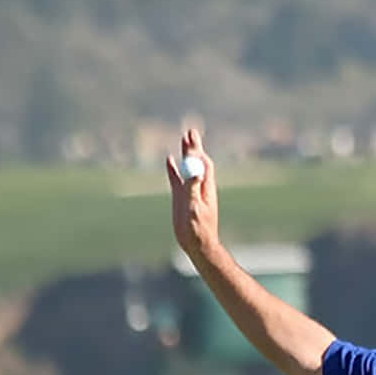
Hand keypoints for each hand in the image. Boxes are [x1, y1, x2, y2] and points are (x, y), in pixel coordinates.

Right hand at [167, 127, 218, 262]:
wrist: (196, 244)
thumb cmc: (198, 229)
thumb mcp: (195, 208)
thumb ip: (194, 189)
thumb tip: (196, 172)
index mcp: (205, 187)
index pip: (203, 164)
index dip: (198, 151)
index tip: (192, 139)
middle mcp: (198, 186)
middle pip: (196, 162)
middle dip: (193, 146)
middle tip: (190, 130)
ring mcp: (189, 191)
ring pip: (186, 167)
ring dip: (185, 153)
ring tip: (184, 138)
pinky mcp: (181, 198)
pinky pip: (176, 179)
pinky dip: (172, 169)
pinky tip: (169, 160)